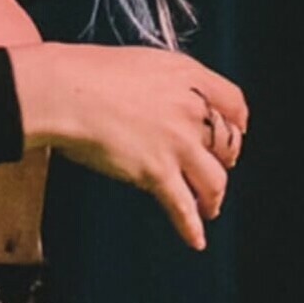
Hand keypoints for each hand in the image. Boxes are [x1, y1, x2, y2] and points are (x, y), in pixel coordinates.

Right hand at [9, 42, 248, 251]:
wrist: (66, 91)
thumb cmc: (89, 73)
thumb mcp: (142, 62)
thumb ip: (167, 83)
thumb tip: (168, 102)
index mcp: (187, 75)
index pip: (234, 102)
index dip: (237, 122)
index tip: (235, 132)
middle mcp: (190, 108)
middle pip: (228, 144)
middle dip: (225, 160)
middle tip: (215, 168)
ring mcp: (176, 142)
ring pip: (216, 180)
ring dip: (214, 198)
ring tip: (208, 206)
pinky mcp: (157, 172)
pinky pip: (184, 207)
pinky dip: (191, 227)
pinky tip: (196, 239)